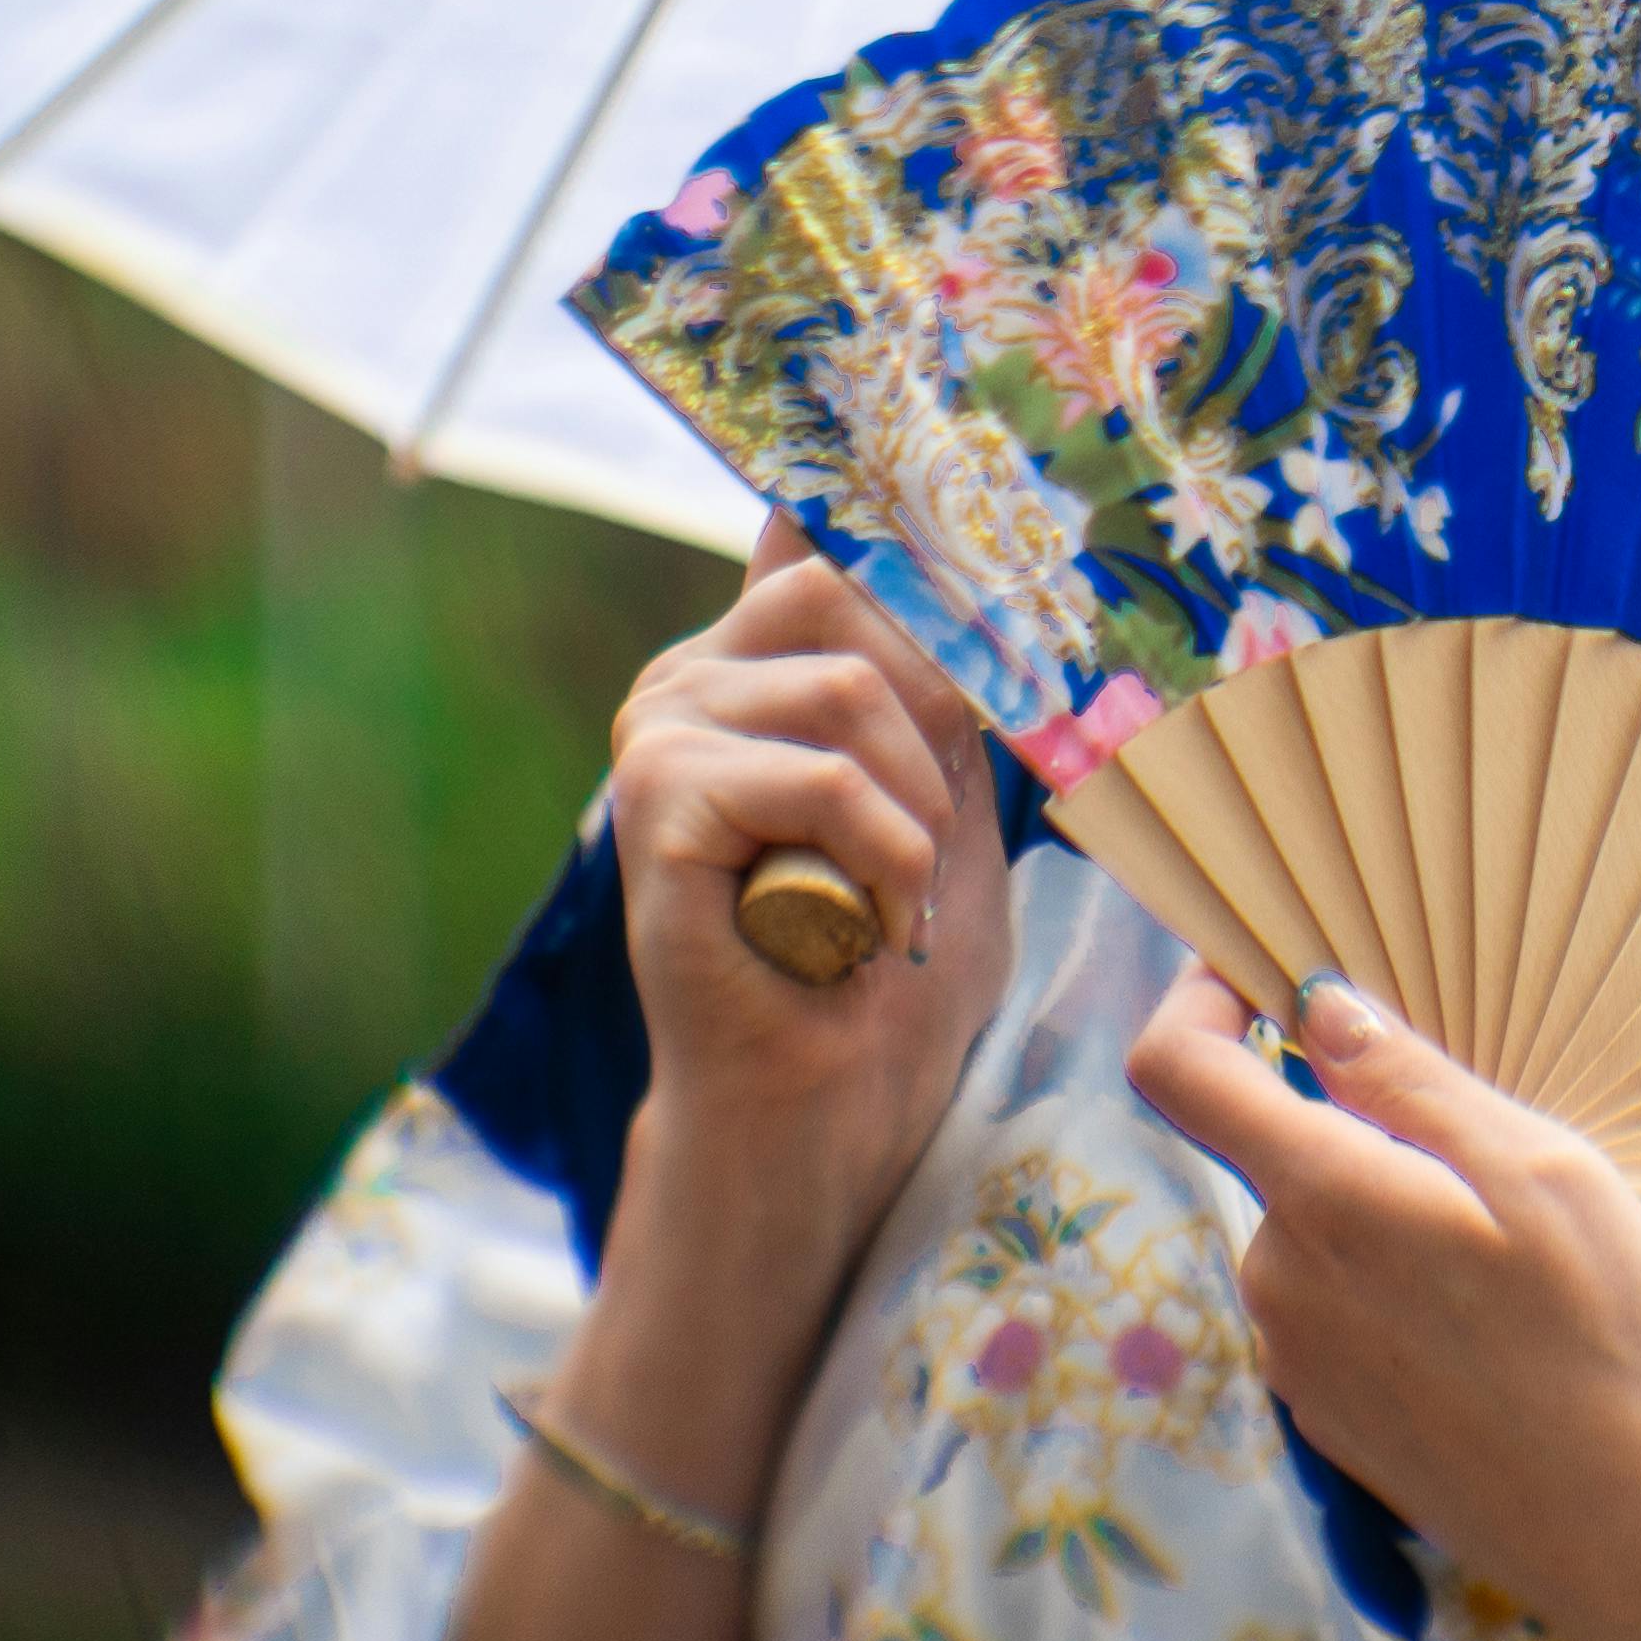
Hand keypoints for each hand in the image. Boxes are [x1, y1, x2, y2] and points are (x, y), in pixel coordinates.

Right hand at [598, 518, 1016, 1267]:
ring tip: (896, 898)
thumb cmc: (891, 966)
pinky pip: (821, 776)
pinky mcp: (658, 801)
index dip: (907, 537)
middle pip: (846, 589)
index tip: (983, 552)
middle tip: (940, 824)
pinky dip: (881, 856)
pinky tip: (864, 927)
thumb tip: (937, 552)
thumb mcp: (946, 793)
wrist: (821, 1110)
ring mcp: (660, 731)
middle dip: (936, 704)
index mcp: (753, 659)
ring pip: (849, 685)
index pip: (821, 530)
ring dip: (916, 809)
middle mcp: (692, 675)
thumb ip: (934, 679)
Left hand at [1121, 963, 1640, 1640]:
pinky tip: (1497, 1319)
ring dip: (1385, 1208)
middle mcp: (1280, 1286)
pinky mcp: (1335, 1424)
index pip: (1180, 1071)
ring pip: (1315, 1232)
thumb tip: (1317, 1005)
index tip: (1250, 966)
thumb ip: (1410, 1082)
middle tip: (1487, 1138)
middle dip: (1352, 1120)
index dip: (1196, 996)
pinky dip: (1396, 1283)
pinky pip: (1338, 1309)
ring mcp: (1301, 1365)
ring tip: (1513, 1247)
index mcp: (1321, 1203)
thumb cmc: (1617, 1337)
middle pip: (1273, 1150)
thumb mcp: (1540, 1168)